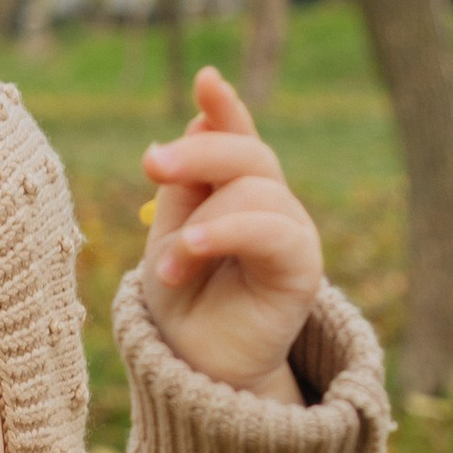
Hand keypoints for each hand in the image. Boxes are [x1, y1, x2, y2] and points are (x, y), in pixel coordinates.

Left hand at [137, 68, 323, 403]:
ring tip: (168, 268)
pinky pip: (274, 230)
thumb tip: (199, 123)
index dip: (224, 107)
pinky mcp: (301, 266)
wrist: (197, 373)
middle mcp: (268, 205)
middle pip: (246, 155)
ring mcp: (288, 232)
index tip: (204, 80)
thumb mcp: (169, 235)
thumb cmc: (182, 306)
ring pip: (255, 190)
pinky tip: (191, 250)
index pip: (234, 137)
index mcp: (234, 192)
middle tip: (151, 163)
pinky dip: (230, 232)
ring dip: (202, 223)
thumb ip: (184, 185)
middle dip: (199, 153)